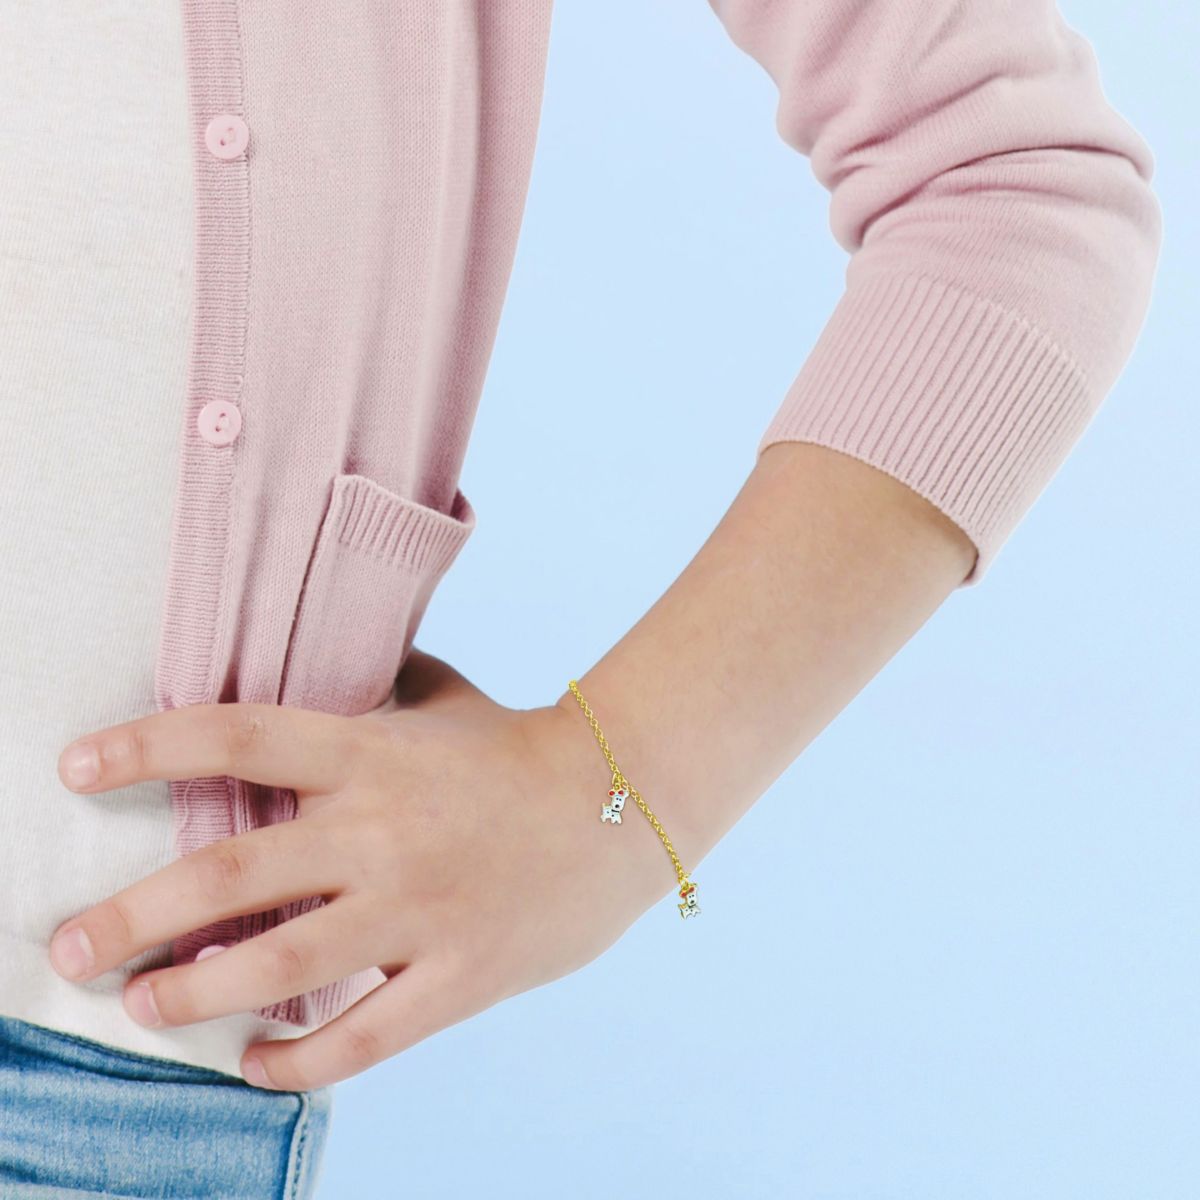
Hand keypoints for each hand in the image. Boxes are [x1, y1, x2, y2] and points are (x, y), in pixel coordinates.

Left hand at [49, 650, 669, 1089]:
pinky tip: (255, 1062)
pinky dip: (298, 1058)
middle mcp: (382, 830)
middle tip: (73, 945)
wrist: (625, 801)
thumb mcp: (445, 700)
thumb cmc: (521, 748)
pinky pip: (363, 1035)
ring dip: (197, 995)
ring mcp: (420, 909)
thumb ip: (376, 683)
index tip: (77, 767)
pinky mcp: (459, 975)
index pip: (238, 737)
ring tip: (145, 1005)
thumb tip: (324, 661)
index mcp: (373, 753)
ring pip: (283, 967)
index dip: (148, 748)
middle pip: (230, 875)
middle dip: (134, 916)